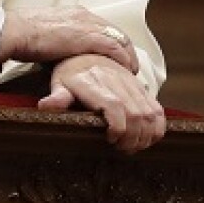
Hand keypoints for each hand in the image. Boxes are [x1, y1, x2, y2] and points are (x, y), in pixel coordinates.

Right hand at [0, 6, 138, 72]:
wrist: (15, 31)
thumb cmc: (22, 35)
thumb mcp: (45, 33)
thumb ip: (58, 39)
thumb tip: (58, 51)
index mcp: (74, 13)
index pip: (102, 25)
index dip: (113, 40)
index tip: (117, 54)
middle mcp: (85, 15)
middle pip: (115, 31)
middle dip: (125, 48)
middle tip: (130, 64)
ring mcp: (88, 25)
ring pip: (119, 38)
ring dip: (128, 55)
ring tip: (131, 70)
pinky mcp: (88, 37)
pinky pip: (114, 48)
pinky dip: (123, 59)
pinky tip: (127, 70)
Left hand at [37, 55, 166, 153]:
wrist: (87, 54)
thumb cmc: (71, 75)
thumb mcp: (59, 84)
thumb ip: (57, 97)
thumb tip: (46, 106)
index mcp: (95, 82)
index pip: (115, 105)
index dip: (118, 127)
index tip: (111, 140)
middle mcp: (117, 81)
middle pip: (136, 113)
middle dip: (132, 138)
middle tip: (122, 149)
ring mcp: (132, 84)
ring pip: (150, 113)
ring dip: (145, 136)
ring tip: (133, 146)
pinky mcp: (142, 88)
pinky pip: (157, 109)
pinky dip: (157, 128)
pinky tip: (146, 138)